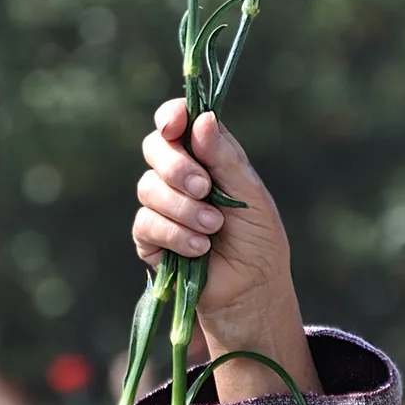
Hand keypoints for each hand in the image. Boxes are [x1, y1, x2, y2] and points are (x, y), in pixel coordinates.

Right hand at [133, 100, 293, 327]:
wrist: (253, 289)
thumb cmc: (258, 238)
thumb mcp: (250, 193)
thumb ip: (225, 157)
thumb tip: (202, 119)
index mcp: (205, 156)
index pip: (178, 122)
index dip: (172, 116)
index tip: (175, 124)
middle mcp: (179, 175)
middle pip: (154, 148)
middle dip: (176, 167)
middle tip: (204, 188)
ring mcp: (161, 206)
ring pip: (148, 188)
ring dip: (184, 209)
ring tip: (214, 228)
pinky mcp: (149, 238)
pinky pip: (146, 224)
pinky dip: (175, 234)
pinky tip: (200, 248)